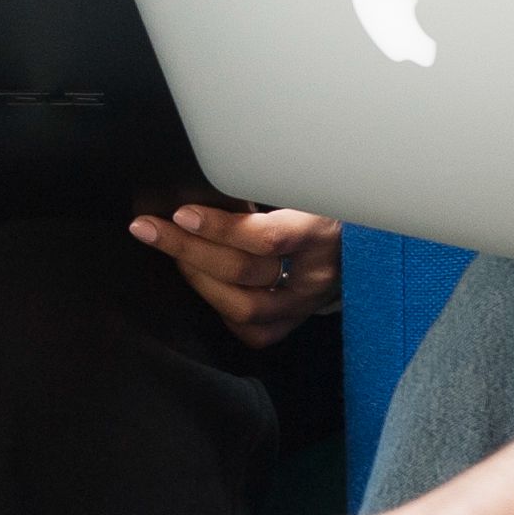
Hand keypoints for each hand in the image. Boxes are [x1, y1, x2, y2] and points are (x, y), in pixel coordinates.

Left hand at [131, 202, 340, 349]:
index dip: (219, 228)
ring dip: (197, 279)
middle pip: (245, 274)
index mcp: (322, 232)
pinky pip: (252, 331)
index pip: (267, 238)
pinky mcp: (295, 322)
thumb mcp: (304, 183)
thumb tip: (206, 183)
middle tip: (151, 228)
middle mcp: (316, 275)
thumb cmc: (325, 201)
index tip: (181, 213)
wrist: (362, 238)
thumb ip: (263, 185)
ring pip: (243, 309)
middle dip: (189, 249)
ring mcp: (306, 305)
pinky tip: (202, 282)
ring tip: (173, 251)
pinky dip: (220, 307)